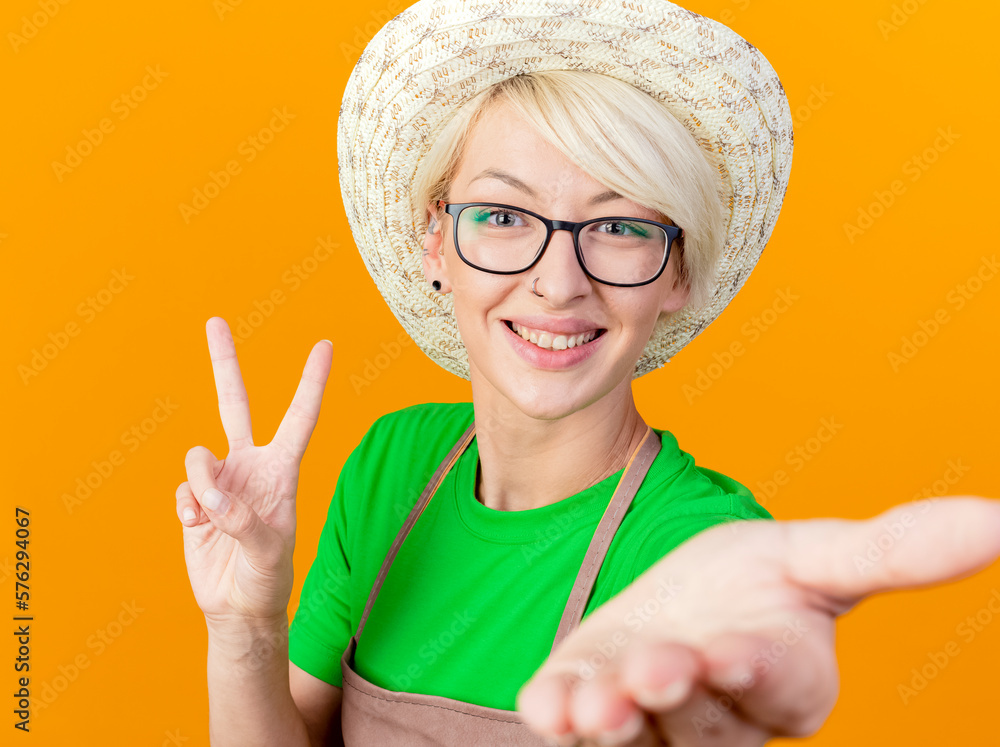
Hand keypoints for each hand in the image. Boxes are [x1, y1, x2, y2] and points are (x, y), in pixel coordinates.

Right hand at [175, 317, 332, 625]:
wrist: (237, 608)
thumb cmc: (267, 580)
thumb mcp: (267, 553)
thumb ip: (239, 518)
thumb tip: (206, 488)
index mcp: (282, 471)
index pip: (300, 418)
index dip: (312, 382)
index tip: (325, 345)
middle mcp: (251, 466)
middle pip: (235, 404)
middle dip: (225, 363)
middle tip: (216, 321)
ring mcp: (221, 481)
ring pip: (198, 457)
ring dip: (201, 486)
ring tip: (213, 519)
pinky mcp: (195, 500)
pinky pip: (182, 490)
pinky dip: (187, 510)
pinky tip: (200, 530)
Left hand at [516, 496, 999, 745]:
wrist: (674, 593)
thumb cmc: (750, 585)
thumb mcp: (814, 558)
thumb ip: (894, 551)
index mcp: (779, 681)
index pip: (767, 686)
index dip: (746, 674)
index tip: (725, 655)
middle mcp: (716, 717)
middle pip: (697, 720)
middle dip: (674, 698)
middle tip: (649, 672)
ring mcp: (647, 720)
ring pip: (635, 735)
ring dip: (610, 720)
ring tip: (589, 703)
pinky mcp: (587, 704)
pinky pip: (572, 722)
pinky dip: (559, 713)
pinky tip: (548, 702)